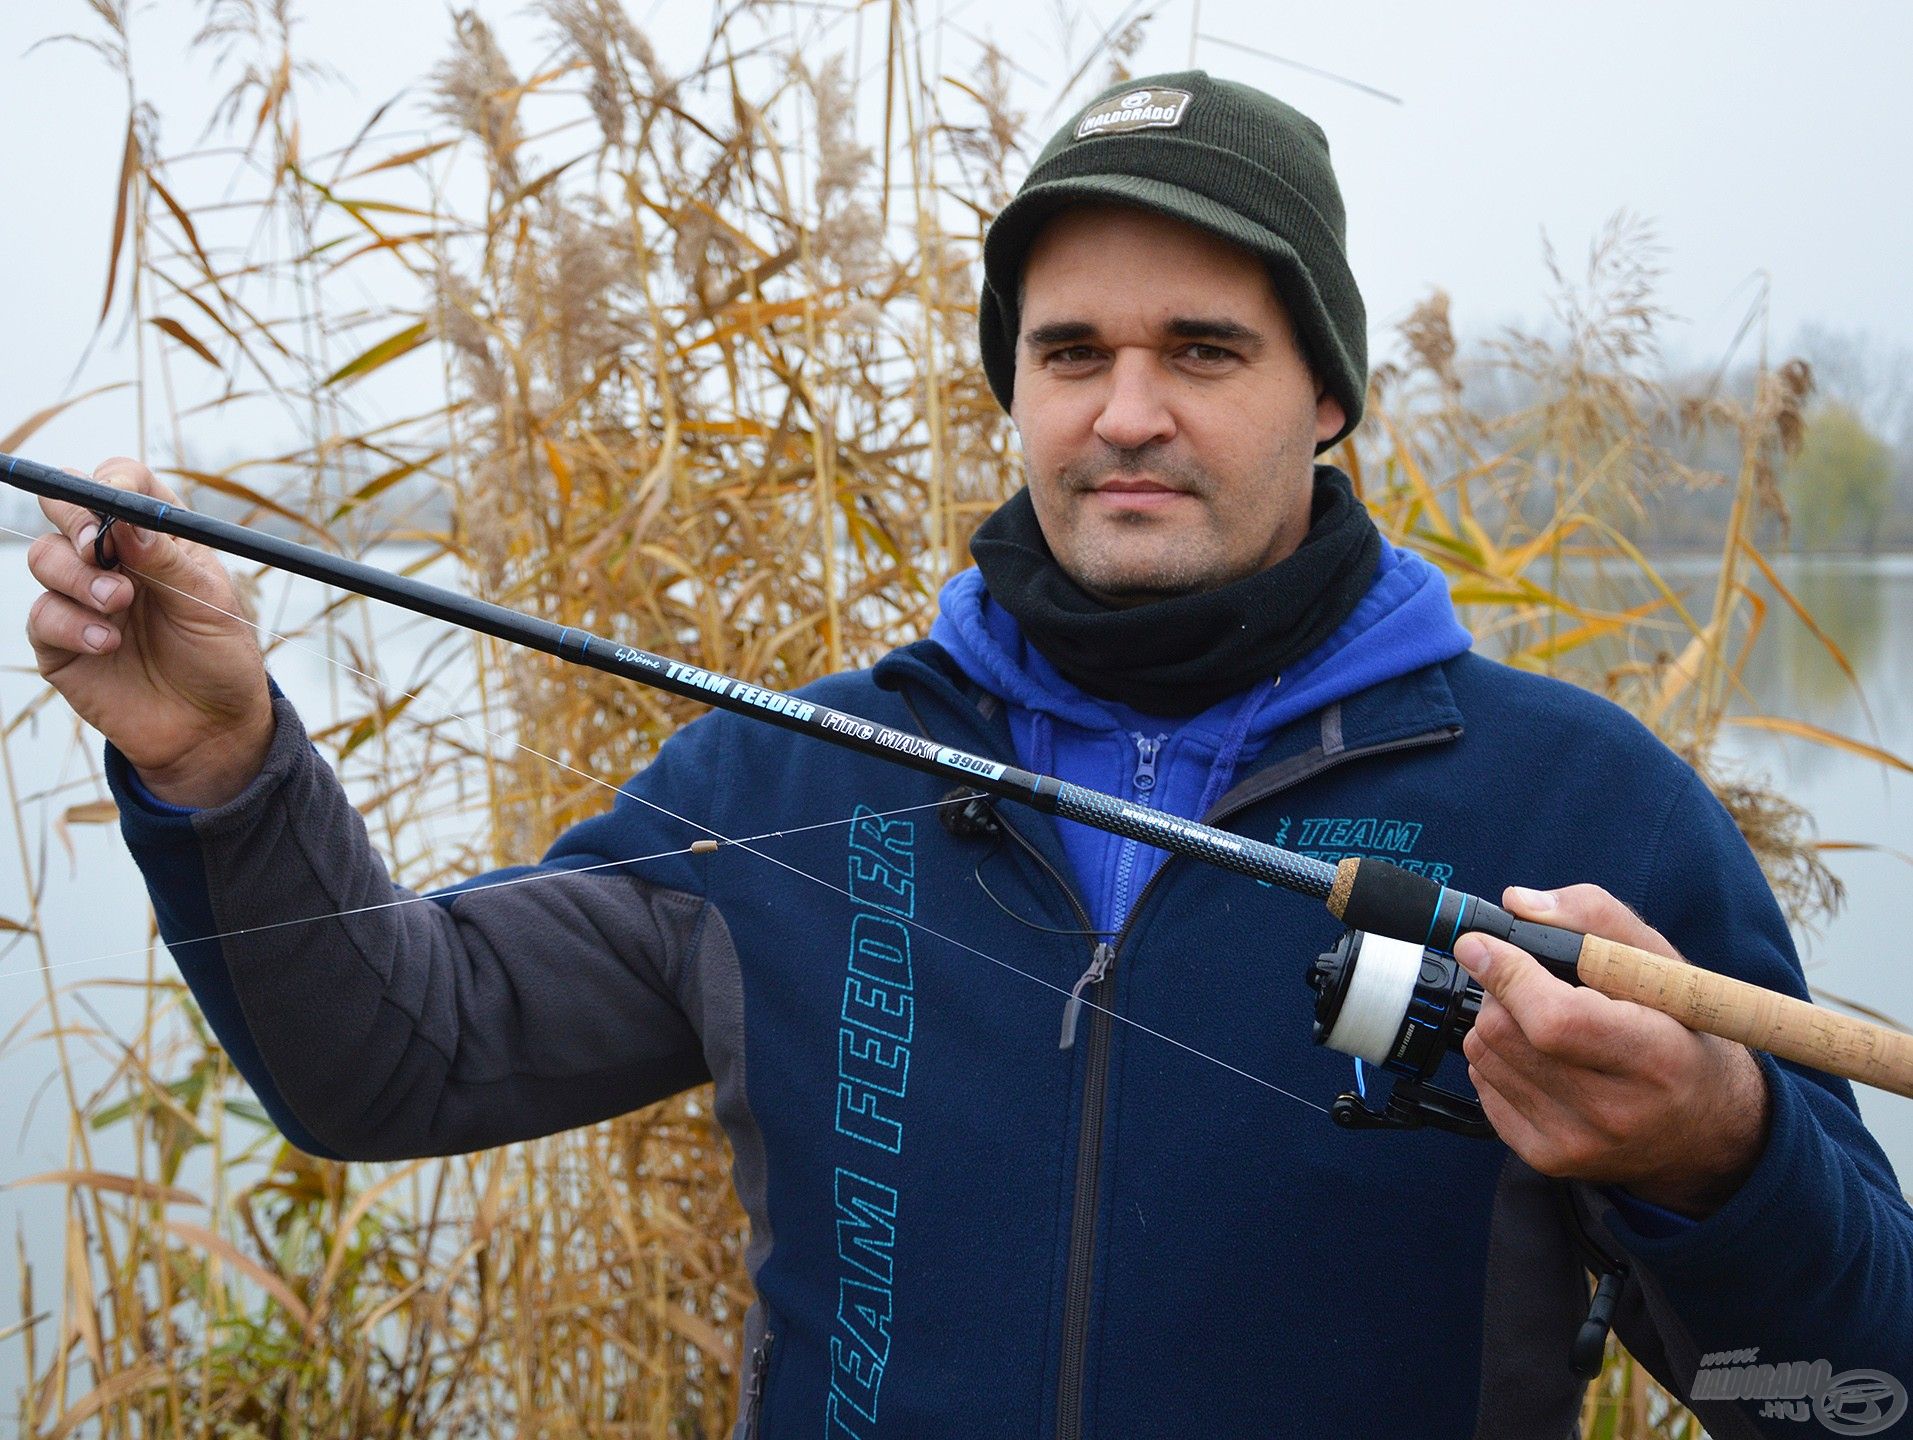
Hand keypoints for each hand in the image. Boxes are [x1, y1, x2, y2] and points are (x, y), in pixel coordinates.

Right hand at [25, 457, 273, 806]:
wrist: (210, 729)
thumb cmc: (218, 659)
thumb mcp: (209, 604)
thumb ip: (168, 560)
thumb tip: (125, 518)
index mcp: (157, 538)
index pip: (122, 482)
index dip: (112, 481)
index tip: (114, 501)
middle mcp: (113, 559)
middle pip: (66, 508)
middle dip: (74, 520)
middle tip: (98, 548)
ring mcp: (81, 598)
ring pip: (44, 557)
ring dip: (77, 577)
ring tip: (119, 605)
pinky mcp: (60, 641)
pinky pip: (42, 615)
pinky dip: (71, 624)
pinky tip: (109, 645)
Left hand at [1455, 884, 1770, 1217]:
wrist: (1707, 1131)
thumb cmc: (1682, 1034)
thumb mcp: (1662, 964)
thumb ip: (1595, 918)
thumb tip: (1518, 904)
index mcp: (1656, 1057)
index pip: (1555, 1019)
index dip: (1508, 975)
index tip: (1479, 943)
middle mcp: (1616, 1112)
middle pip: (1505, 1033)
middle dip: (1501, 991)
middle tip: (1529, 980)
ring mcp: (1578, 1143)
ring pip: (1484, 1056)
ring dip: (1497, 1022)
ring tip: (1541, 1017)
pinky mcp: (1548, 1159)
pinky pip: (1483, 1087)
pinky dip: (1497, 1059)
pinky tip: (1538, 1055)